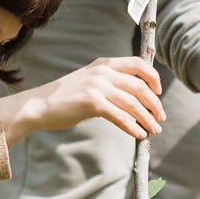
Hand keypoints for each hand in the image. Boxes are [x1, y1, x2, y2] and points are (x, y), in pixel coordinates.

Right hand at [0, 57, 163, 144]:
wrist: (39, 105)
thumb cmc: (64, 97)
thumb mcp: (88, 80)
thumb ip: (108, 81)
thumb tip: (132, 95)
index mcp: (104, 63)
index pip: (138, 64)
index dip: (153, 77)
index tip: (158, 92)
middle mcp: (103, 72)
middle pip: (140, 86)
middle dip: (154, 103)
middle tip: (160, 118)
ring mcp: (98, 86)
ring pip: (133, 103)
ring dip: (147, 118)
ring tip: (154, 130)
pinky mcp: (93, 102)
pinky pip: (121, 116)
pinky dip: (133, 127)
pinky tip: (139, 135)